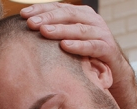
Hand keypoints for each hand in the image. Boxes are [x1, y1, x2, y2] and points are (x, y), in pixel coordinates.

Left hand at [21, 3, 136, 108]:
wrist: (113, 73)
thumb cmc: (85, 56)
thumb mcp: (68, 41)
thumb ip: (53, 33)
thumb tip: (25, 30)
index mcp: (81, 14)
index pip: (59, 8)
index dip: (41, 9)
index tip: (23, 14)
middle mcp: (92, 21)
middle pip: (68, 15)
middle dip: (48, 18)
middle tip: (31, 23)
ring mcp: (102, 34)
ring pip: (79, 29)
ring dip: (61, 30)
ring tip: (44, 32)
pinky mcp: (109, 49)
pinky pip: (93, 46)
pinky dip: (79, 46)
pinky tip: (65, 46)